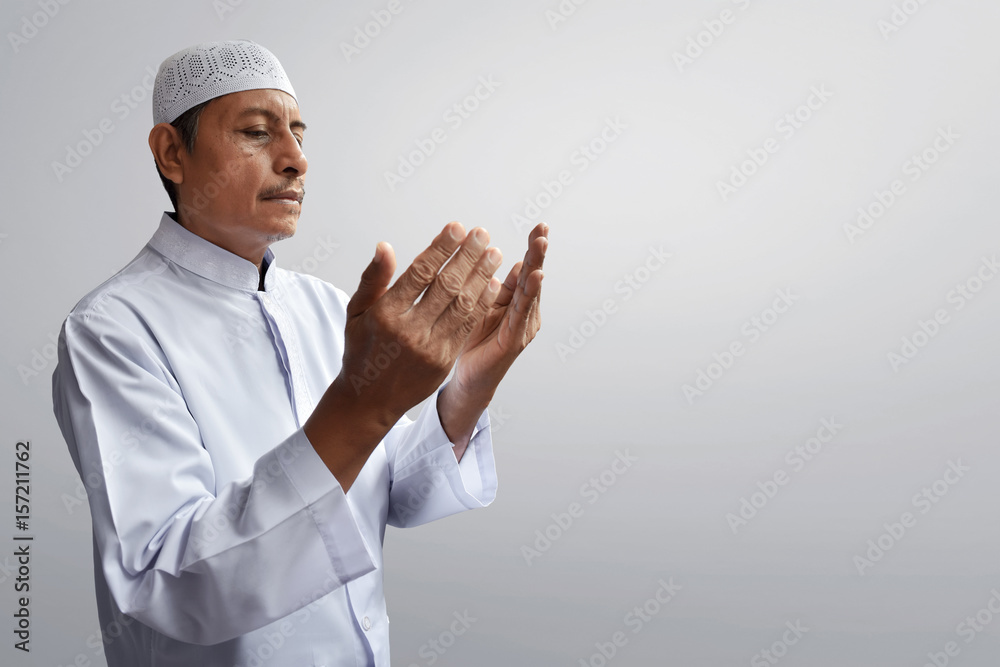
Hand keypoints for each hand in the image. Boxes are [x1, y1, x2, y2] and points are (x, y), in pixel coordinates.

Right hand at [306, 222, 502, 488]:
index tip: (457, 228)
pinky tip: (492, 284)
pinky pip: (467, 326)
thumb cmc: (361, 349)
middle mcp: (410, 331)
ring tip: (493, 253)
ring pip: (462, 305)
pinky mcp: (444, 361)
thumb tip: (385, 246)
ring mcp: (430, 348)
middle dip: (468, 256)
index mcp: (386, 314)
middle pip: (446, 285)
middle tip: (482, 234)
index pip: (419, 273)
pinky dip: (482, 303)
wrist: (368, 400)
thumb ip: (373, 279)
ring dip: (481, 276)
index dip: (441, 248)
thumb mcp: (355, 313)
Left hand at [438, 222, 547, 448]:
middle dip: (537, 252)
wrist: (467, 380)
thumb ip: (482, 285)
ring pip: (529, 291)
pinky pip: (521, 313)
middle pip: (531, 277)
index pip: (523, 270)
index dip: (531, 250)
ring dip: (536, 265)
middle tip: (543, 228)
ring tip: (541, 244)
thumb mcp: (475, 306)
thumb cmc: (470, 342)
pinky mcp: (514, 340)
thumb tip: (484, 260)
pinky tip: (535, 276)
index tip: (539, 226)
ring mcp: (522, 326)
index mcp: (512, 302)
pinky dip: (529, 293)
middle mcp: (522, 312)